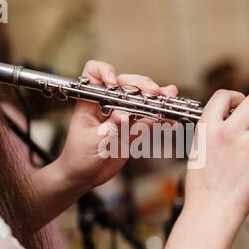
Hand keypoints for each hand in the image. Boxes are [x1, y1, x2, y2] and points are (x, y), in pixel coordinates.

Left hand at [56, 60, 177, 190]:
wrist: (83, 177)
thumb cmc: (78, 157)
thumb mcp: (92, 143)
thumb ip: (109, 129)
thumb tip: (123, 115)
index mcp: (90, 102)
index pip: (94, 74)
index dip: (105, 72)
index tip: (114, 83)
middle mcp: (108, 104)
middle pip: (126, 84)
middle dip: (141, 85)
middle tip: (154, 92)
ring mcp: (122, 116)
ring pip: (141, 100)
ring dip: (157, 98)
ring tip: (169, 97)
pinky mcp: (133, 130)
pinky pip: (149, 121)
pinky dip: (161, 119)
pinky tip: (171, 120)